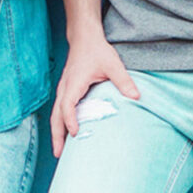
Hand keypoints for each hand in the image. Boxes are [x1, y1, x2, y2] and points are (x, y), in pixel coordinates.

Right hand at [51, 30, 138, 157]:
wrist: (84, 38)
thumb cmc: (96, 50)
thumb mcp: (113, 64)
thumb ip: (124, 81)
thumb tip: (137, 97)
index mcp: (73, 83)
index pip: (67, 105)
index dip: (70, 120)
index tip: (76, 133)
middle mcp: (64, 88)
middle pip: (55, 115)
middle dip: (56, 135)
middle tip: (59, 154)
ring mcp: (63, 89)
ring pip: (55, 114)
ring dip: (57, 132)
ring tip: (59, 150)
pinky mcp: (66, 90)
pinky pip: (60, 109)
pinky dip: (60, 123)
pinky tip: (66, 134)